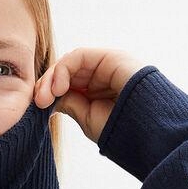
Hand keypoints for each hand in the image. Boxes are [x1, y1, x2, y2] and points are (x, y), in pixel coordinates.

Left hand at [34, 48, 148, 143]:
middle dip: (47, 85)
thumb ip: (69, 103)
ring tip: (47, 97)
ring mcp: (105, 65)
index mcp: (96, 92)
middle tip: (39, 102)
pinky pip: (79, 56)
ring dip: (52, 78)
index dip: (48, 92)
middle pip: (64, 72)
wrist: (149, 132)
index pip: (65, 84)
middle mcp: (100, 76)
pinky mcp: (109, 57)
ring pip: (69, 63)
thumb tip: (49, 96)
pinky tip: (59, 87)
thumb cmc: (121, 130)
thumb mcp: (87, 118)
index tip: (39, 107)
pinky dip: (64, 69)